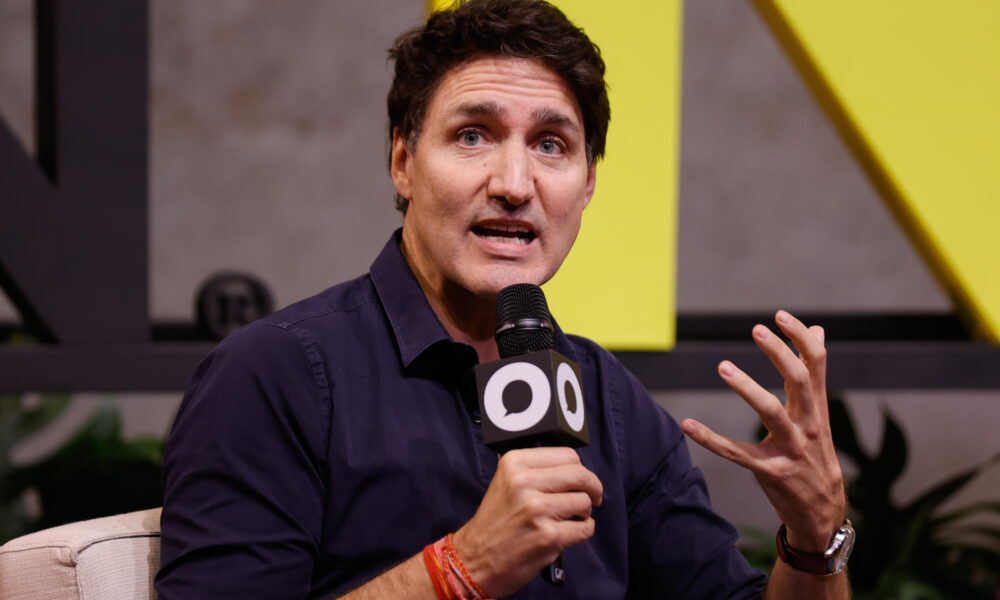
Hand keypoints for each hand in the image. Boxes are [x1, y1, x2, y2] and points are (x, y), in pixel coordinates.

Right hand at [452, 447, 602, 596]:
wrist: (474, 558)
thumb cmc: (495, 522)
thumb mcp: (506, 481)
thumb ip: (536, 470)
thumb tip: (575, 468)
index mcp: (514, 463)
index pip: (567, 455)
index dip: (581, 469)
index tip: (582, 480)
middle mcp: (524, 482)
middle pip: (581, 475)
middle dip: (594, 488)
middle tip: (593, 497)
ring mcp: (537, 510)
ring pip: (585, 503)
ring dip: (584, 513)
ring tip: (570, 518)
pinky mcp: (548, 536)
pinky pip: (585, 529)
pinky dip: (583, 531)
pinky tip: (568, 532)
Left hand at [681, 310, 845, 552]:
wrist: (823, 513)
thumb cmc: (815, 455)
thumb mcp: (818, 414)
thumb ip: (813, 374)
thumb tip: (818, 329)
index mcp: (817, 408)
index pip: (815, 364)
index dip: (801, 338)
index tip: (779, 316)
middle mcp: (808, 425)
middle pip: (799, 381)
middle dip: (780, 353)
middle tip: (756, 329)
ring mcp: (791, 449)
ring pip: (771, 412)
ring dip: (748, 387)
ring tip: (723, 365)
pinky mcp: (771, 471)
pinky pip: (737, 453)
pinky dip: (710, 439)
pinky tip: (687, 424)